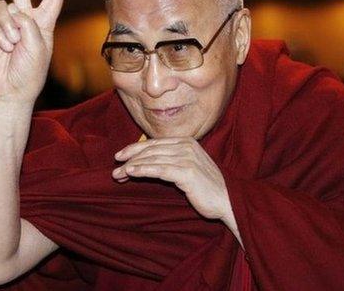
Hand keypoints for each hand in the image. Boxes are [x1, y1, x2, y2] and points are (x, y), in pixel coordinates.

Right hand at [0, 0, 73, 103]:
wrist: (10, 90)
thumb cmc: (30, 72)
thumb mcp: (39, 47)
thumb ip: (29, 24)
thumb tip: (13, 12)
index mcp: (44, 23)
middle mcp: (26, 20)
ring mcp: (7, 25)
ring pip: (3, 7)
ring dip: (8, 26)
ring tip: (12, 44)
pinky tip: (3, 47)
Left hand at [112, 138, 232, 220]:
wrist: (228, 200)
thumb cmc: (206, 187)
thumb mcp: (188, 168)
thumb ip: (171, 161)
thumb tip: (146, 162)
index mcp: (187, 142)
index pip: (155, 143)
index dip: (135, 148)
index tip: (120, 156)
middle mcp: (187, 146)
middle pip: (151, 149)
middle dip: (130, 157)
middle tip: (115, 166)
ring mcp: (187, 158)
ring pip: (152, 158)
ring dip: (132, 166)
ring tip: (118, 174)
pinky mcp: (187, 172)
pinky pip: (159, 169)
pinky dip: (143, 170)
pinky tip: (131, 172)